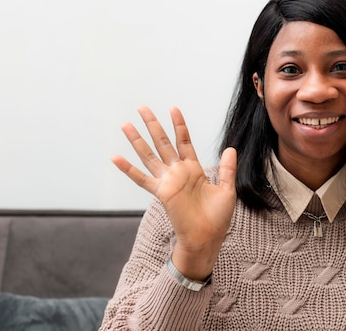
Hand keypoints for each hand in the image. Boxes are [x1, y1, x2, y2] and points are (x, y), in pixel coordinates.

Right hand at [111, 106, 236, 279]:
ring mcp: (168, 181)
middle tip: (142, 108)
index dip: (179, 125)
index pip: (184, 141)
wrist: (208, 237)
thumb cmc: (217, 217)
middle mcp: (178, 172)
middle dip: (153, 125)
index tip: (173, 108)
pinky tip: (115, 157)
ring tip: (125, 125)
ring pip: (149, 155)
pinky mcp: (161, 192)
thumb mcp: (227, 189)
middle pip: (163, 143)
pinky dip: (128, 169)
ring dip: (137, 140)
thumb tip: (230, 148)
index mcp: (193, 169)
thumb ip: (226, 169)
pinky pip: (141, 179)